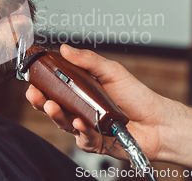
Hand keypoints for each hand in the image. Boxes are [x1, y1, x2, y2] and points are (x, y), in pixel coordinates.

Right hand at [26, 44, 173, 160]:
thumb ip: (88, 61)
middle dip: (41, 101)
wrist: (158, 121)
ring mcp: (86, 127)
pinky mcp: (95, 143)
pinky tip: (80, 122)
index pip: (56, 88)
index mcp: (81, 92)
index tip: (33, 78)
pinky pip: (83, 138)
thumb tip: (65, 49)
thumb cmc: (136, 96)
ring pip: (64, 123)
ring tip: (52, 106)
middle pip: (54, 107)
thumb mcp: (112, 72)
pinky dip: (80, 130)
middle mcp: (80, 110)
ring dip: (56, 115)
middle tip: (35, 94)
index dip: (42, 84)